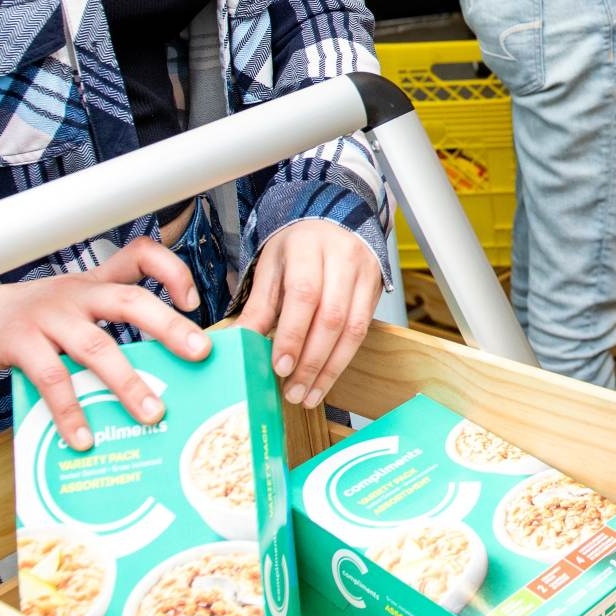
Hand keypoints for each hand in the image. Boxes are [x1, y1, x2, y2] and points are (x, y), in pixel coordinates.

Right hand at [0, 238, 208, 449]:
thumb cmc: (33, 322)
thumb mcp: (74, 309)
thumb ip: (109, 329)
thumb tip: (159, 377)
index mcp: (94, 283)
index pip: (139, 255)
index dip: (171, 270)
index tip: (192, 300)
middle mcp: (76, 294)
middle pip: (130, 300)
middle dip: (168, 325)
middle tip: (200, 351)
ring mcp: (48, 317)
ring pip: (97, 346)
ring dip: (128, 382)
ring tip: (152, 414)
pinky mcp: (21, 343)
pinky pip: (52, 379)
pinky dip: (71, 411)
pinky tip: (84, 438)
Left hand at [238, 218, 381, 406]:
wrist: (335, 219)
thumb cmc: (297, 246)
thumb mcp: (271, 267)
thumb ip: (259, 305)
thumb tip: (239, 343)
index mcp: (307, 247)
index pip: (304, 294)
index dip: (293, 334)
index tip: (279, 367)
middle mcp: (341, 258)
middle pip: (331, 316)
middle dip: (311, 361)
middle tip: (292, 392)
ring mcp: (364, 273)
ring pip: (353, 328)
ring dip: (330, 368)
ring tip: (309, 395)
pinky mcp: (376, 288)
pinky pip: (363, 330)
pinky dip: (343, 359)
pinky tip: (326, 378)